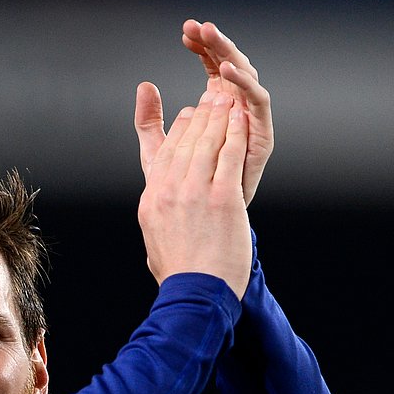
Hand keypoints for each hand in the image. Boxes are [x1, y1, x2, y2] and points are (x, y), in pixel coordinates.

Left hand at [135, 20, 272, 206]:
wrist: (205, 229)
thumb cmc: (186, 194)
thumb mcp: (159, 153)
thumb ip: (151, 122)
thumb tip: (144, 85)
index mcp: (215, 107)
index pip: (211, 65)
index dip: (200, 47)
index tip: (185, 32)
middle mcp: (236, 110)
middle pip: (229, 65)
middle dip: (215, 43)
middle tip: (199, 26)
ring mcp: (250, 121)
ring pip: (246, 76)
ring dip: (230, 55)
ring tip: (212, 39)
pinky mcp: (262, 135)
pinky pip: (259, 101)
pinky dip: (245, 83)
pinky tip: (226, 71)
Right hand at [136, 89, 251, 298]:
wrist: (196, 294)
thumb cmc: (181, 275)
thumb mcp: (155, 241)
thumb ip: (156, 218)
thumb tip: (155, 211)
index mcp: (152, 199)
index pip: (165, 152)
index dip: (180, 129)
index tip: (190, 116)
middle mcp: (169, 191)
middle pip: (184, 141)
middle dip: (201, 116)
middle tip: (212, 99)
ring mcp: (195, 193)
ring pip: (206, 143)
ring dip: (219, 118)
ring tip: (228, 102)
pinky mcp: (223, 199)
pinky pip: (229, 156)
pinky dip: (235, 134)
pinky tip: (241, 120)